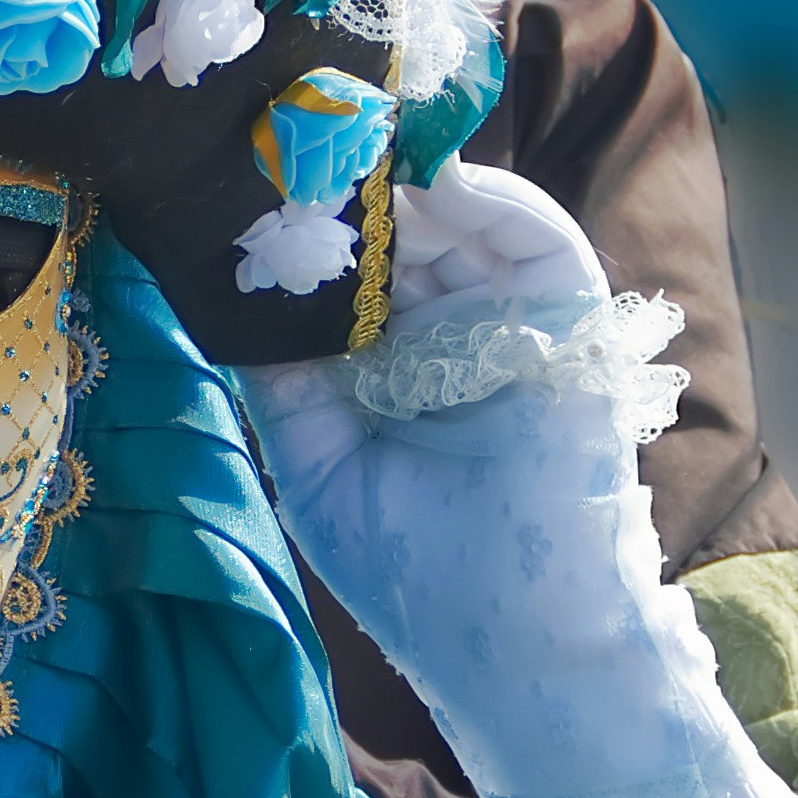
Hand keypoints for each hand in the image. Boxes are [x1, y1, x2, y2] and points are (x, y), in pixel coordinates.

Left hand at [248, 169, 797, 797]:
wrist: (517, 647)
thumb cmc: (420, 578)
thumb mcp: (319, 464)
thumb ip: (281, 379)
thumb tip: (224, 291)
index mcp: (399, 372)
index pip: (353, 277)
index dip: (304, 234)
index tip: (244, 188)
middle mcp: (456, 339)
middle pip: (403, 237)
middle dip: (345, 198)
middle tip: (285, 150)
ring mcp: (514, 330)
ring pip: (464, 226)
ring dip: (406, 189)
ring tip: (344, 159)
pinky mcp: (573, 330)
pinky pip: (539, 241)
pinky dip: (491, 201)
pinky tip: (433, 182)